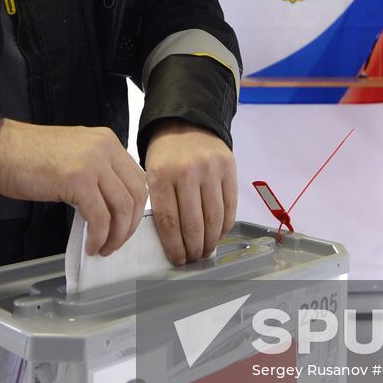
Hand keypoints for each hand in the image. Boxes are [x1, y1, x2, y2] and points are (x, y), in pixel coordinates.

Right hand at [0, 119, 147, 255]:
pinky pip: (99, 217)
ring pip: (122, 208)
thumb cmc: (27, 155)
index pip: (137, 178)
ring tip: (103, 248)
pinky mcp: (78, 180)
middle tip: (117, 243)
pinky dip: (99, 237)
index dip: (135, 208)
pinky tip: (90, 245)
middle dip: (130, 225)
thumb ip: (96, 172)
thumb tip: (109, 205)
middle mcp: (105, 148)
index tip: (124, 226)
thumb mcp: (74, 155)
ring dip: (116, 235)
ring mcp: (93, 163)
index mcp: (107, 141)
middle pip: (136, 194)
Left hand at [144, 121, 236, 265]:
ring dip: (211, 241)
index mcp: (160, 175)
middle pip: (193, 224)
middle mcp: (186, 172)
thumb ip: (161, 203)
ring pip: (214, 218)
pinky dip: (225, 226)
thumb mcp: (152, 173)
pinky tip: (219, 234)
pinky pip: (230, 206)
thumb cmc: (165, 155)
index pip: (168, 221)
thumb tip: (174, 243)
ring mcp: (210, 169)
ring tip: (206, 250)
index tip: (178, 260)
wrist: (186, 121)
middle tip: (194, 259)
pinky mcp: (229, 167)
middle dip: (194, 248)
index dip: (174, 247)